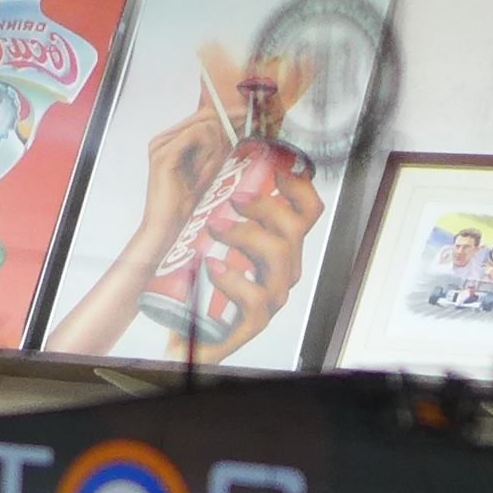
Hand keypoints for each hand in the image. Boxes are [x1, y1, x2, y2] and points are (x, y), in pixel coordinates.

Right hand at [132, 100, 231, 236]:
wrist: (166, 227)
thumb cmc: (185, 203)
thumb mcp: (207, 168)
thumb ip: (216, 147)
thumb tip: (236, 125)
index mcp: (169, 139)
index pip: (203, 116)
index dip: (225, 124)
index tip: (238, 135)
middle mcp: (162, 138)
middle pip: (206, 118)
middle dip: (220, 140)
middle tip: (216, 166)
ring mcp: (161, 144)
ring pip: (204, 125)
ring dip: (215, 150)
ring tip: (207, 173)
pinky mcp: (164, 154)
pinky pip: (197, 135)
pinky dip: (208, 154)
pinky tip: (203, 172)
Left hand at [195, 155, 325, 353]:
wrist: (185, 327)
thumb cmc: (199, 279)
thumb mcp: (211, 234)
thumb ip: (218, 204)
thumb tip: (218, 165)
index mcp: (280, 246)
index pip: (307, 212)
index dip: (298, 186)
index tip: (275, 168)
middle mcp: (282, 270)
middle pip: (293, 228)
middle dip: (264, 206)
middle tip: (232, 199)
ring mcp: (271, 296)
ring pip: (278, 255)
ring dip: (246, 234)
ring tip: (215, 227)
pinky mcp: (254, 321)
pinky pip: (256, 298)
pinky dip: (234, 279)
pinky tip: (212, 267)